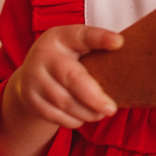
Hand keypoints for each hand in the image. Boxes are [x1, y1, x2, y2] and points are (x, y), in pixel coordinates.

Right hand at [8, 24, 122, 129]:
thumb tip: (126, 56)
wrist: (29, 77)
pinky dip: (74, 120)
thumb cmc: (64, 59)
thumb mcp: (75, 45)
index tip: (119, 42)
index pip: (82, 35)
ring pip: (65, 102)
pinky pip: (57, 116)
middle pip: (71, 78)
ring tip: (101, 113)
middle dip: (94, 97)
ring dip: (87, 112)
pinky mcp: (32, 100)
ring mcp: (34, 79)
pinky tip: (84, 117)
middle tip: (112, 109)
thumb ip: (95, 48)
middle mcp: (44, 55)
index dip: (100, 38)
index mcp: (60, 37)